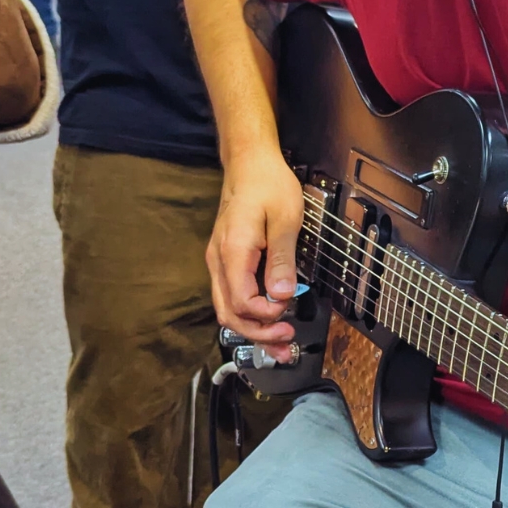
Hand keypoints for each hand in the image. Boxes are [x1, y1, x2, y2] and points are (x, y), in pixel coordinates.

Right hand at [207, 150, 303, 353]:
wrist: (250, 163)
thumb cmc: (268, 185)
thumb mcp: (285, 220)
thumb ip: (282, 260)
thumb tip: (281, 295)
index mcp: (233, 252)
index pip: (242, 302)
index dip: (266, 316)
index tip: (287, 314)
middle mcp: (219, 261)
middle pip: (230, 313)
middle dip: (258, 334)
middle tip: (286, 342)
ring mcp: (220, 262)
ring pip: (228, 308)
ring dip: (253, 329)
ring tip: (279, 344)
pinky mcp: (227, 261)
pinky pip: (232, 295)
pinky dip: (249, 313)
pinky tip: (267, 321)